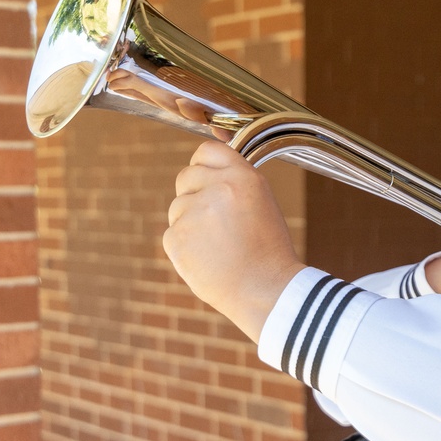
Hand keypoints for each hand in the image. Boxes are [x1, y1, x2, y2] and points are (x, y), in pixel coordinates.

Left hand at [163, 141, 302, 340]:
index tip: (209, 179)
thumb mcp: (262, 203)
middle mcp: (217, 189)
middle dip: (195, 194)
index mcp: (243, 177)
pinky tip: (209, 258)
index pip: (207, 150)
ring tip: (218, 245)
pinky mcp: (176, 238)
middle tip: (216, 221)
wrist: (265, 290)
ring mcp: (193, 213)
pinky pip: (172, 233)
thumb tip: (204, 172)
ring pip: (177, 207)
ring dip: (191, 222)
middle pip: (186, 177)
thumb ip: (234, 182)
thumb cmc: (268, 250)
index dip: (205, 165)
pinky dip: (185, 246)